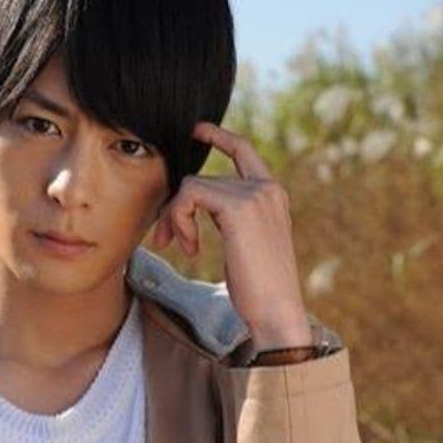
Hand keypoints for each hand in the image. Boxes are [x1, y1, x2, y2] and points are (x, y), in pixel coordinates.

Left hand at [151, 123, 312, 346]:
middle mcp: (267, 189)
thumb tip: (191, 209)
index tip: (196, 130)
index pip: (243, 151)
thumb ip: (228, 220)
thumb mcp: (244, 246)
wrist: (276, 312)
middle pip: (202, 179)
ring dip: (175, 219)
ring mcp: (255, 195)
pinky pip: (189, 196)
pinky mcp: (238, 207)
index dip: (218, 137)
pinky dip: (179, 220)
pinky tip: (190, 249)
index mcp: (272, 196)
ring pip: (192, 187)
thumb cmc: (258, 291)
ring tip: (183, 249)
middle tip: (166, 243)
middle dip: (176, 210)